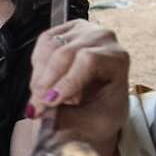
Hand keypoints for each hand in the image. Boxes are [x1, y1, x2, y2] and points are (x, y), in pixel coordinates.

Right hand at [27, 20, 131, 155]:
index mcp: (118, 58)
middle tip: (37, 107)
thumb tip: (46, 116)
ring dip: (40, 77)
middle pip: (65, 52)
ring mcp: (82, 31)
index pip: (89, 60)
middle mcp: (102, 39)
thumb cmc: (104, 112)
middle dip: (47, 82)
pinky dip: (37, 67)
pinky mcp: (64, 31)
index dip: (67, 80)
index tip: (51, 101)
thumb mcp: (95, 124)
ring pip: (50, 47)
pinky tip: (42, 84)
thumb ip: (71, 120)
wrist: (100, 104)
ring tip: (39, 100)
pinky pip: (42, 44)